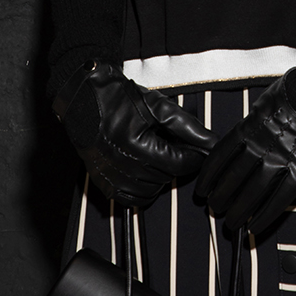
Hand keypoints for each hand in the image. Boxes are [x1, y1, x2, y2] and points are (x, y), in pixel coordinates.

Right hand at [53, 60, 215, 208]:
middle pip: (167, 177)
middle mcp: (121, 163)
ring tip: (155, 153)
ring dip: (160, 176)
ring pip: (152, 190)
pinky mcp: (102, 182)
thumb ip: (187, 126)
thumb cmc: (118, 97)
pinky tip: (144, 170)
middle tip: (171, 144)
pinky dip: (142, 190)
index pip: (179, 163)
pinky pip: (131, 199)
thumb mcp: (157, 105)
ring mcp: (110, 175)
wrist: (85, 97)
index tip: (198, 150)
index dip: (194, 156)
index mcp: (136, 143)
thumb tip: (211, 142)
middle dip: (176, 162)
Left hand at [195, 48, 295, 233]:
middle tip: (215, 208)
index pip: (222, 156)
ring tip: (232, 222)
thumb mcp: (267, 99)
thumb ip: (254, 120)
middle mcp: (262, 144)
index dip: (210, 176)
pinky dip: (268, 214)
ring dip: (240, 210)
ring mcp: (283, 157)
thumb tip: (245, 133)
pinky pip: (282, 196)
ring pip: (254, 191)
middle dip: (221, 196)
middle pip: (234, 177)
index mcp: (251, 125)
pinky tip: (257, 224)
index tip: (203, 188)